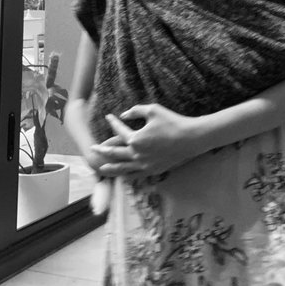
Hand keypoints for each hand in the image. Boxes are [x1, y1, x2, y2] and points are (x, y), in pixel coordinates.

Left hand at [90, 103, 205, 177]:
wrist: (191, 138)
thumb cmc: (173, 122)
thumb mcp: (153, 110)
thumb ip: (136, 110)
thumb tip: (124, 115)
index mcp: (135, 139)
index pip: (119, 131)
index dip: (113, 122)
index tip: (109, 116)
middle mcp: (137, 154)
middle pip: (114, 153)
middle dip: (102, 150)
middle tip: (93, 148)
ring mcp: (144, 165)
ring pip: (122, 168)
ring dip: (110, 168)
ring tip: (101, 168)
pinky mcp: (153, 170)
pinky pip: (135, 175)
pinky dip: (125, 175)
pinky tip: (121, 175)